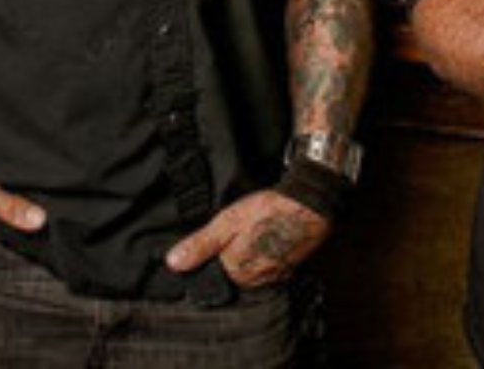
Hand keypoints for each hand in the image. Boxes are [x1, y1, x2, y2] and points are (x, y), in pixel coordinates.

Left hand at [164, 189, 331, 287]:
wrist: (309, 204)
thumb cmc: (268, 210)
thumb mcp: (227, 222)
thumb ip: (200, 244)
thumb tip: (174, 263)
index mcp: (236, 271)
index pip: (211, 270)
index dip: (209, 250)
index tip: (217, 233)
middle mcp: (254, 280)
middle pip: (230, 270)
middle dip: (228, 251)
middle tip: (236, 228)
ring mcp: (272, 276)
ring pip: (248, 267)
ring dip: (246, 252)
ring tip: (252, 229)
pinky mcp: (286, 268)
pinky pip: (264, 264)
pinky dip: (262, 252)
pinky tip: (264, 235)